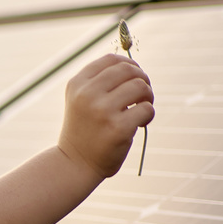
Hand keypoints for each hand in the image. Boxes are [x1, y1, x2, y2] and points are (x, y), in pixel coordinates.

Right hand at [58, 53, 153, 178]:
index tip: (134, 77)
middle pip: (128, 70)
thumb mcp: (82, 100)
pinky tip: (139, 123)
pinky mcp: (117, 128)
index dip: (129, 65)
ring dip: (148, 96)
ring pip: (140, 86)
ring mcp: (102, 111)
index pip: (111, 60)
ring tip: (142, 108)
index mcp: (77, 84)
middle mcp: (87, 94)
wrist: (74, 164)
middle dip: (142, 78)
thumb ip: (100, 81)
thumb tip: (133, 66)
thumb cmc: (84, 130)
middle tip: (142, 95)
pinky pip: (146, 109)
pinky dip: (148, 115)